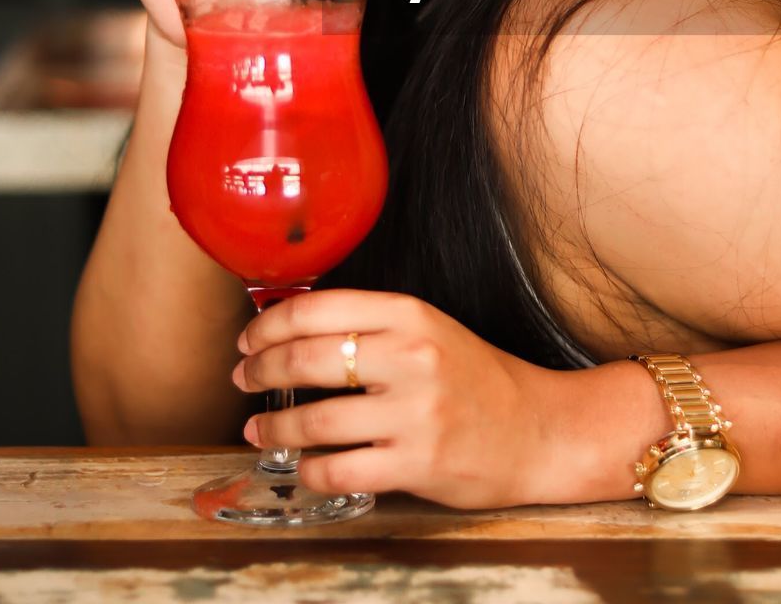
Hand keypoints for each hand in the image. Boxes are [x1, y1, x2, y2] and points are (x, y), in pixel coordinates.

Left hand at [232, 289, 557, 508]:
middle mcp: (411, 357)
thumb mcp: (428, 330)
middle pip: (305, 359)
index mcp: (410, 314)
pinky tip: (305, 465)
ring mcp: (415, 413)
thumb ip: (370, 326)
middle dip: (260, 371)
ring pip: (314, 421)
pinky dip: (309, 470)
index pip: (315, 309)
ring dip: (274, 427)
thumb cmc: (475, 379)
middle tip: (244, 379)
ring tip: (260, 430)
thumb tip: (291, 329)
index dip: (268, 326)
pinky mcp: (418, 464)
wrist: (537, 429)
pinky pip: (338, 470)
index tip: (249, 340)